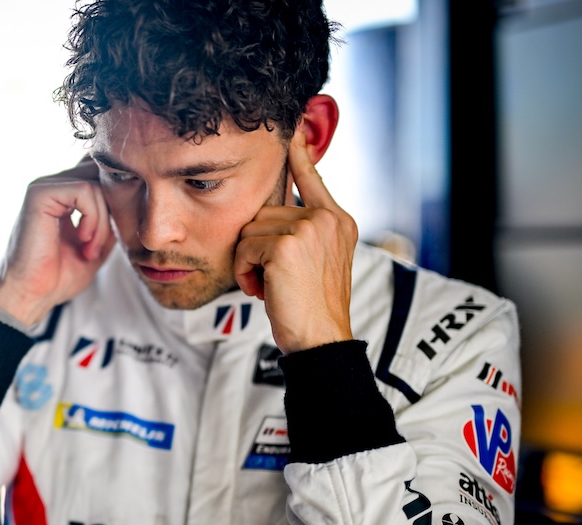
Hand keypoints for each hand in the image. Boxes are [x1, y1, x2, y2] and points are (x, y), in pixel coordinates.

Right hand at [0, 156, 115, 325]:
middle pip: (103, 175)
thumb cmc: (58, 277)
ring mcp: (46, 187)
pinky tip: (84, 240)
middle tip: (103, 244)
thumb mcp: (98, 245)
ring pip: (97, 185)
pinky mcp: (40, 193)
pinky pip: (84, 191)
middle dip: (114, 211)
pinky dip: (93, 218)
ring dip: (104, 222)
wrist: (31, 295)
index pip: (102, 178)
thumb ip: (112, 221)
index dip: (118, 203)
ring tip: (91, 249)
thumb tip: (135, 202)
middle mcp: (55, 185)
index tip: (114, 238)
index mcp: (65, 196)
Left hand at [233, 128, 357, 353]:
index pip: (312, 177)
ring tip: (270, 286)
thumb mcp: (316, 262)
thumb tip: (268, 214)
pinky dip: (244, 273)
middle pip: (264, 212)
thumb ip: (302, 232)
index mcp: (337, 221)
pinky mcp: (286, 246)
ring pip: (250, 230)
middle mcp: (326, 220)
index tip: (293, 127)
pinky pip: (244, 248)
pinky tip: (262, 290)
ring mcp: (308, 230)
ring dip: (249, 262)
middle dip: (258, 247)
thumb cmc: (311, 308)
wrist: (320, 340)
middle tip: (273, 279)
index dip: (298, 154)